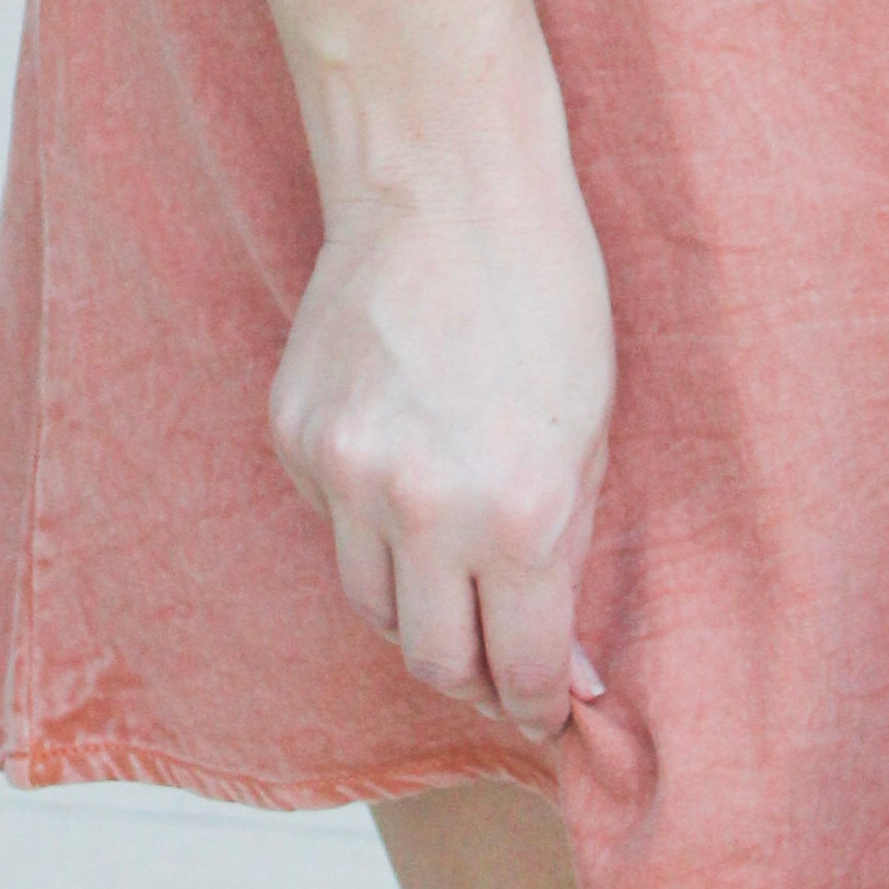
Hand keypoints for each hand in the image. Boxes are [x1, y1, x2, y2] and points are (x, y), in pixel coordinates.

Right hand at [269, 70, 615, 749]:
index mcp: (517, 512)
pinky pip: (333, 523)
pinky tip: (404, 458)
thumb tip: (560, 664)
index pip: (517, 669)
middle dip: (472, 670)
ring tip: (451, 554)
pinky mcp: (295, 437)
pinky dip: (368, 519)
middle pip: (431, 660)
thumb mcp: (593, 428)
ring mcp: (345, 473)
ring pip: (370, 604)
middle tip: (498, 651)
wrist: (443, 181)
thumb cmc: (546, 293)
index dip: (537, 701)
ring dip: (415, 601)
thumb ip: (571, 549)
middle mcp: (421, 509)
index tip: (547, 707)